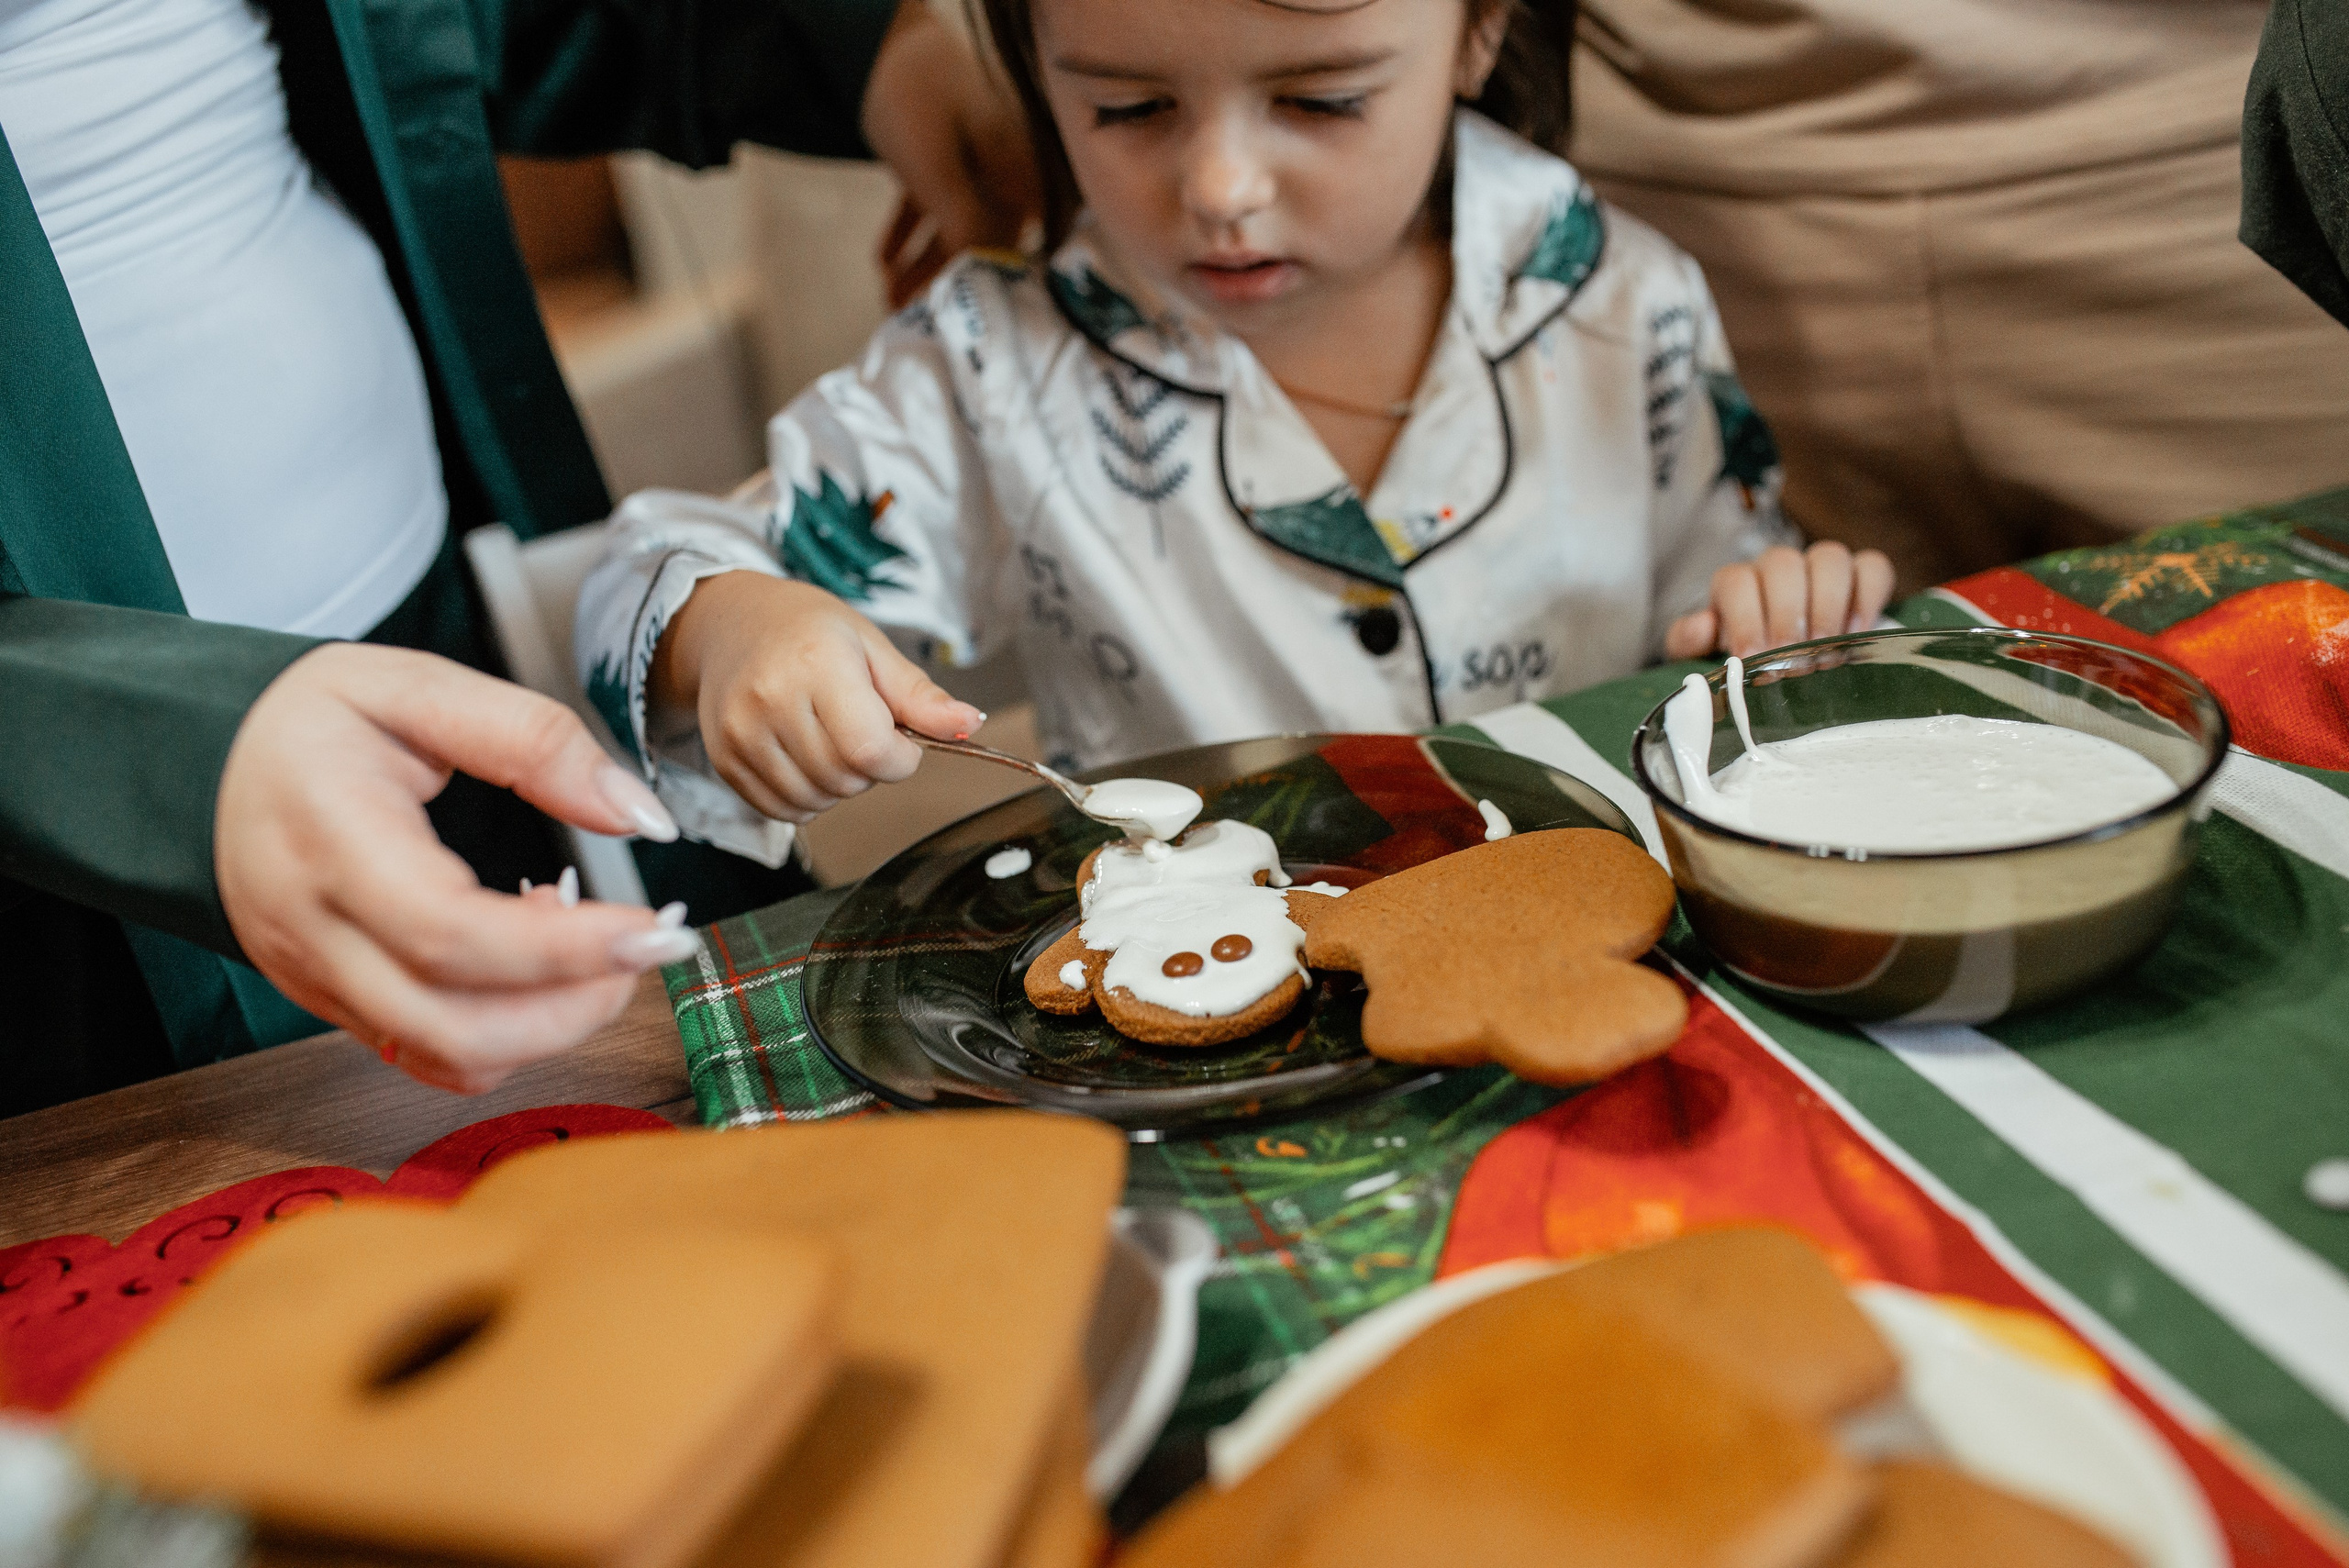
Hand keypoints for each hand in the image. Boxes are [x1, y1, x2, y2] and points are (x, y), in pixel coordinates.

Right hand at [215, 644, 700, 1093]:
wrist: (211, 765)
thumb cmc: (313, 723)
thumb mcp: (417, 685)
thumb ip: (534, 739)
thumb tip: (638, 814)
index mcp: (328, 839)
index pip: (451, 934)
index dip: (564, 950)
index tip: (651, 930)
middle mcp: (312, 931)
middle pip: (452, 1026)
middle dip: (574, 1007)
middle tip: (645, 946)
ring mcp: (315, 982)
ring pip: (447, 1056)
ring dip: (547, 1024)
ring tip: (587, 944)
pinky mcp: (331, 1005)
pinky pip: (429, 1054)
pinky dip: (504, 1033)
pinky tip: (531, 965)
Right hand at [652, 571, 984, 821]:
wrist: (731, 624)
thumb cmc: (809, 631)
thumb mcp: (873, 648)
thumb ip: (921, 696)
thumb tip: (970, 724)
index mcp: (817, 663)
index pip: (871, 749)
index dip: (901, 759)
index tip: (901, 740)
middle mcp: (771, 699)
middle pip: (846, 779)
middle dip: (870, 767)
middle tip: (858, 728)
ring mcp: (741, 733)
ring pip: (816, 800)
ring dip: (838, 784)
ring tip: (828, 738)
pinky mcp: (723, 759)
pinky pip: (782, 810)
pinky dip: (806, 797)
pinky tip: (803, 757)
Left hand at [861, 0, 1037, 307]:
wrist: (871, 37)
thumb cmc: (916, 99)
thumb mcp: (939, 173)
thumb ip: (968, 229)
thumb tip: (991, 282)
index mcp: (1027, 173)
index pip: (1031, 243)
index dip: (1010, 288)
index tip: (984, 328)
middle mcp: (1012, 171)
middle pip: (991, 243)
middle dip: (953, 286)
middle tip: (921, 323)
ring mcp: (978, 162)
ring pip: (957, 228)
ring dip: (925, 267)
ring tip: (893, 302)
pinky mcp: (944, 157)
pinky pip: (932, 208)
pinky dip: (908, 236)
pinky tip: (883, 263)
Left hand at [1664, 543, 1895, 659]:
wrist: (1783, 661)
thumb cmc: (1742, 657)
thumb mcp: (1704, 655)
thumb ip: (1689, 640)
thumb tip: (1702, 625)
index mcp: (1737, 584)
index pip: (1736, 581)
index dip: (1744, 618)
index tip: (1752, 658)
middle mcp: (1778, 567)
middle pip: (1783, 565)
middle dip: (1787, 615)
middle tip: (1793, 659)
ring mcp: (1820, 567)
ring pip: (1829, 558)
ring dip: (1828, 605)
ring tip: (1825, 651)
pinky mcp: (1861, 574)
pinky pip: (1872, 567)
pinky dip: (1868, 596)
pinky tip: (1858, 634)